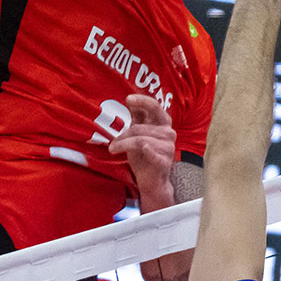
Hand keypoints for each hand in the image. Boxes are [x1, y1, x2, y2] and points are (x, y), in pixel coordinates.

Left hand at [108, 94, 176, 210]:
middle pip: (140, 127)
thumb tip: (129, 99)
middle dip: (124, 134)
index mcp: (163, 123)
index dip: (142, 101)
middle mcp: (168, 133)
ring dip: (123, 144)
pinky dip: (146, 150)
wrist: (151, 181)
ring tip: (114, 149)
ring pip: (140, 140)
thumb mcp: (138, 133)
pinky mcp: (164, 161)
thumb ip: (137, 117)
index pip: (154, 107)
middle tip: (112, 142)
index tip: (128, 99)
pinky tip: (143, 150)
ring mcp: (168, 147)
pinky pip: (150, 152)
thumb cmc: (143, 155)